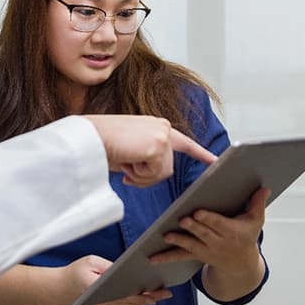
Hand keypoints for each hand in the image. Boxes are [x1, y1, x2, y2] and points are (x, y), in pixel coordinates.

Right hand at [65, 255, 172, 304]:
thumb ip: (109, 267)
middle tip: (166, 293)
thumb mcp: (91, 262)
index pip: (125, 294)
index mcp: (100, 290)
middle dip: (149, 298)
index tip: (154, 292)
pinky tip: (144, 299)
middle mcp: (103, 303)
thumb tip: (126, 271)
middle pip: (130, 302)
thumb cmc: (74, 272)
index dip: (141, 294)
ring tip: (160, 295)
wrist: (58, 289)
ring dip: (144, 302)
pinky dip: (134, 304)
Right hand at [86, 115, 216, 186]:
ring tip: (125, 163)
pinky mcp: (158, 145)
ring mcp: (162, 135)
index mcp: (155, 127)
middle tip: (127, 173)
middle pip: (168, 168)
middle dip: (147, 177)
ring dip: (141, 176)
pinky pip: (154, 174)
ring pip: (162, 174)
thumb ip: (146, 158)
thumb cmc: (102, 144)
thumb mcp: (130, 151)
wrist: (89, 137)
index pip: (184, 142)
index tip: (215, 161)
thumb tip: (153, 174)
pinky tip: (127, 160)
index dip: (200, 154)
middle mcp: (162, 127)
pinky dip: (138, 174)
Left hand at [148, 187, 269, 271]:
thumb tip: (264, 187)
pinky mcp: (196, 255)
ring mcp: (206, 250)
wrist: (241, 264)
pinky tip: (152, 258)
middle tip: (183, 220)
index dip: (209, 219)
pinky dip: (166, 257)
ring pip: (191, 245)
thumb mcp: (256, 220)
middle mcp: (219, 243)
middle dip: (193, 227)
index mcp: (232, 232)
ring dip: (179, 241)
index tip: (198, 212)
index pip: (220, 224)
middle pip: (204, 234)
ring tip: (167, 236)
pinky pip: (180, 256)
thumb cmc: (247, 236)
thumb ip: (257, 203)